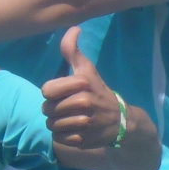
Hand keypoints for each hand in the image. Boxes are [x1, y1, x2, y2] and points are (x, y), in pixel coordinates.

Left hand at [41, 28, 121, 151]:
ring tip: (71, 119)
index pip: (46, 90)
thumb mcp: (87, 70)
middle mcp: (83, 103)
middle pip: (47, 109)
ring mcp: (83, 123)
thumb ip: (74, 51)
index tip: (63, 93)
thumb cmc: (98, 92)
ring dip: (57, 123)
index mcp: (81, 84)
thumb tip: (73, 28)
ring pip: (51, 125)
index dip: (52, 93)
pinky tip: (75, 131)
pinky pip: (58, 139)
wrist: (121, 121)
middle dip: (54, 109)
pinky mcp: (82, 140)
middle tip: (68, 108)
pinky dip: (63, 136)